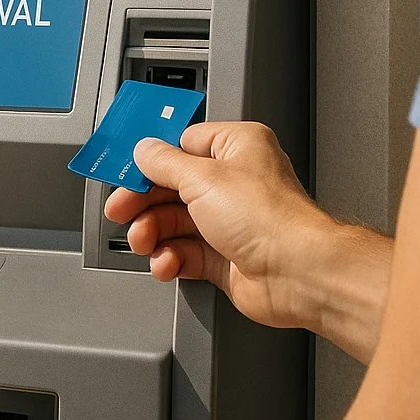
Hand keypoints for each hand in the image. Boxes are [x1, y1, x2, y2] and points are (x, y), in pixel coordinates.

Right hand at [105, 122, 364, 340]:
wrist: (299, 274)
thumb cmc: (270, 218)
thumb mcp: (202, 177)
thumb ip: (164, 163)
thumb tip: (143, 150)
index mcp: (236, 148)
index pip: (181, 145)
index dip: (149, 160)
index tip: (122, 171)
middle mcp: (234, 183)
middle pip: (171, 187)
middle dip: (143, 202)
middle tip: (120, 210)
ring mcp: (230, 222)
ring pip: (174, 223)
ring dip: (152, 233)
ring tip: (144, 241)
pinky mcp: (226, 257)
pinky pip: (185, 253)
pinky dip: (170, 259)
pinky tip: (166, 262)